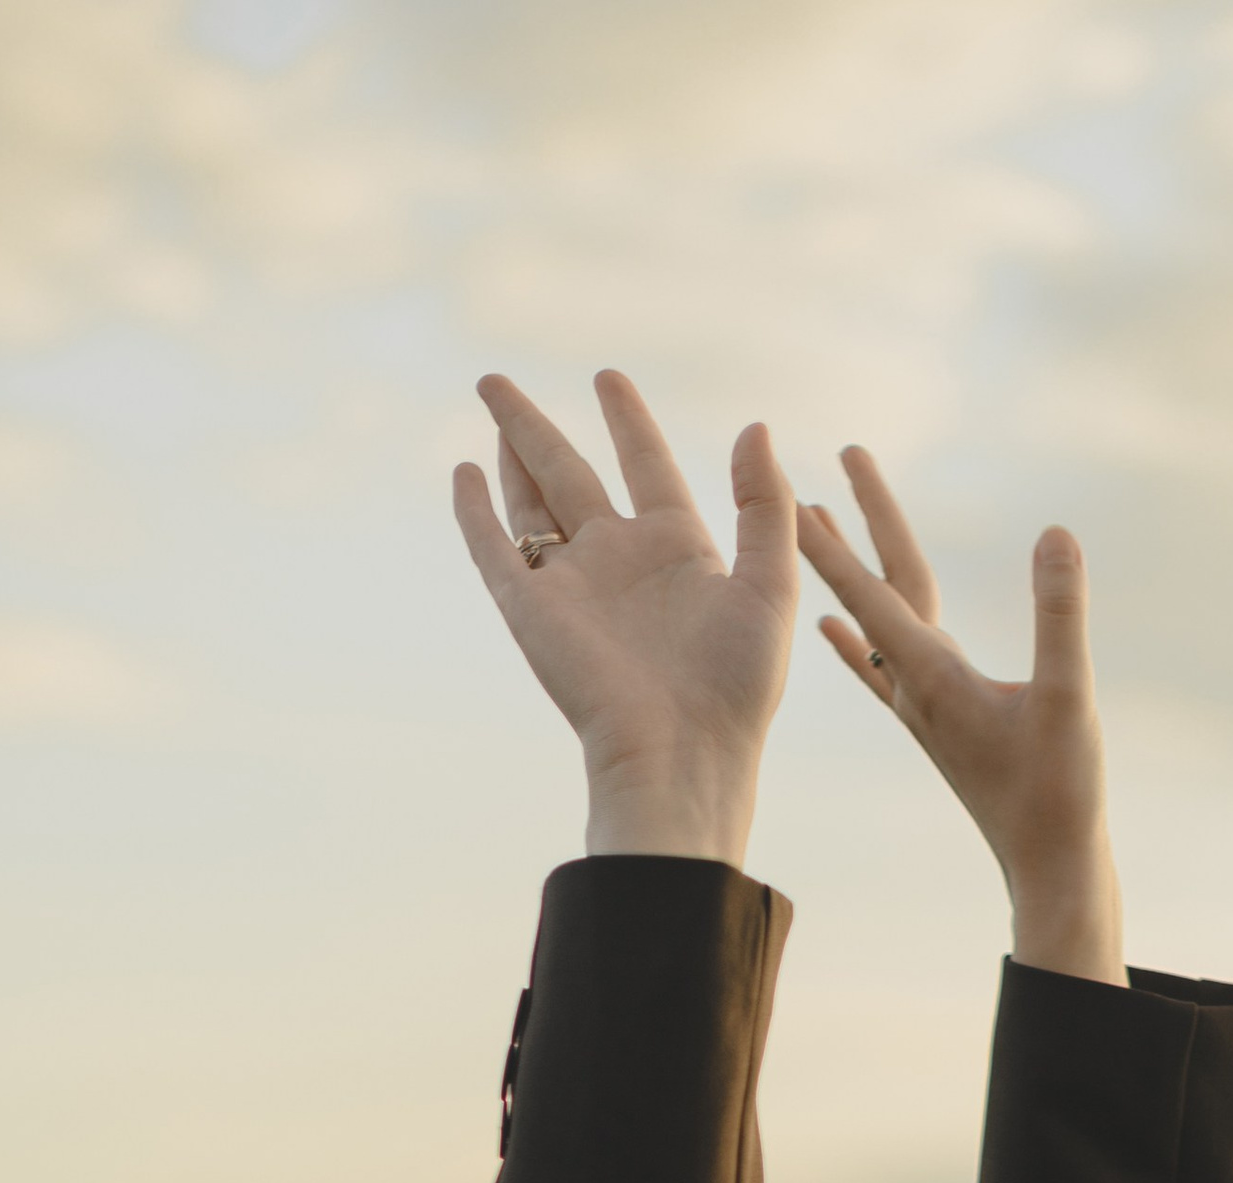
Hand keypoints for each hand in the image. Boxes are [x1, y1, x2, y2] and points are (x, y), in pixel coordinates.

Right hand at [453, 371, 798, 867]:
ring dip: (509, 451)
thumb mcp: (769, 584)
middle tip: (499, 381)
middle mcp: (617, 562)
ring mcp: (571, 585)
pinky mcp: (531, 611)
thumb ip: (764, 505)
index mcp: (675, 552)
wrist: (680, 754)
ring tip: (489, 403)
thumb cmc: (735, 685)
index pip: (646, 467)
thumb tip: (755, 427)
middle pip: (568, 474)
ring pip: (530, 501)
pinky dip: (474, 513)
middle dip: (536, 426)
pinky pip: (495, 551)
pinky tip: (463, 473)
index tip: (608, 378)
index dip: (627, 422)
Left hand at [799, 455, 1123, 984]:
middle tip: (816, 470)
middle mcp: (914, 687)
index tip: (788, 490)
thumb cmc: (1060, 790)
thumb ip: (1059, 615)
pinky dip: (851, 639)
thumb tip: (1054, 533)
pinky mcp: (934, 723)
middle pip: (872, 590)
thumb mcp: (1069, 696)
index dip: (830, 541)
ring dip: (845, 569)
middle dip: (845, 528)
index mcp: (933, 676)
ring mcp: (920, 706)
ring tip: (816, 521)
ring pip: (874, 620)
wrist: (1047, 866)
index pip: (869, 593)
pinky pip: (879, 668)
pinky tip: (827, 627)